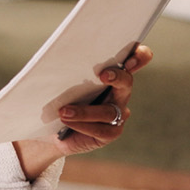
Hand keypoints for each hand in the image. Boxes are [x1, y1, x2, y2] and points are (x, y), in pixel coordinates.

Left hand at [14, 45, 153, 176]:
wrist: (49, 129)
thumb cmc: (57, 98)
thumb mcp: (61, 80)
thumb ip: (68, 68)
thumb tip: (56, 57)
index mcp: (112, 74)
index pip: (135, 59)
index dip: (139, 56)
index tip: (128, 59)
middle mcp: (119, 93)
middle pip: (127, 82)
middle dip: (118, 77)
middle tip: (103, 75)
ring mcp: (118, 114)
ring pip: (108, 111)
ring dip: (85, 111)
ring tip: (63, 111)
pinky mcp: (110, 133)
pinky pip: (100, 129)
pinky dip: (81, 125)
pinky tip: (66, 122)